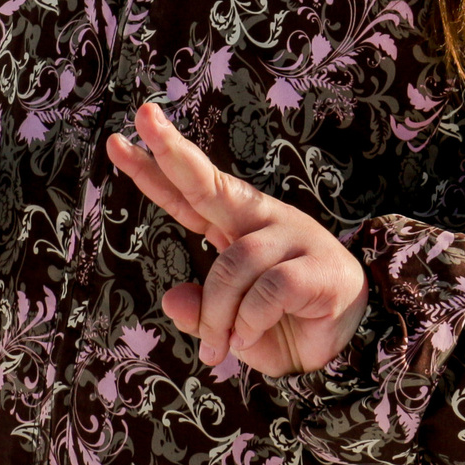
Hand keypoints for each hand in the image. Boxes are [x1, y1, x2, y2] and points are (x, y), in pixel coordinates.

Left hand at [105, 102, 369, 377]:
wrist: (347, 346)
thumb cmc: (282, 325)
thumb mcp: (228, 328)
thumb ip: (200, 314)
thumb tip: (170, 299)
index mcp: (234, 227)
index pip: (188, 194)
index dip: (154, 169)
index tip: (117, 142)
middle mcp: (260, 221)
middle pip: (211, 182)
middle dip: (174, 150)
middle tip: (144, 114)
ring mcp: (292, 237)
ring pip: (232, 263)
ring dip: (219, 314)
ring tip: (218, 350)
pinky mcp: (318, 265)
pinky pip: (268, 289)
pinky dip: (250, 321)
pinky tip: (246, 340)